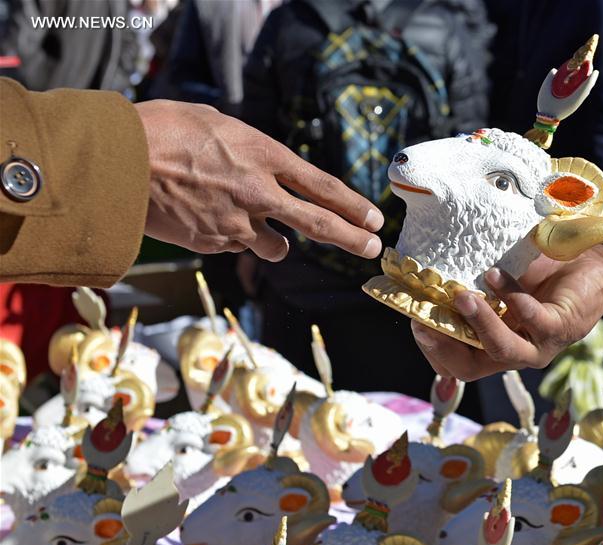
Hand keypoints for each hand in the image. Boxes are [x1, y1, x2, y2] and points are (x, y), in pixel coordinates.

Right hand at [135, 100, 382, 260]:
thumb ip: (249, 150)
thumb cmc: (161, 130)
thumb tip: (263, 168)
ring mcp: (236, 224)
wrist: (113, 163)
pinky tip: (205, 216)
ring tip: (255, 224)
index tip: (375, 219)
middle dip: (352, 239)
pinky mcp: (211, 244)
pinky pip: (233, 246)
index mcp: (263, 156)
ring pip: (275, 248)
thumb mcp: (216, 124)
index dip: (353, 206)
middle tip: (374, 248)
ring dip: (274, 242)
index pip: (323, 187)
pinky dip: (230, 237)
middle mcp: (258, 195)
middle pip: (319, 225)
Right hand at [410, 244, 602, 380]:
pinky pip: (533, 319)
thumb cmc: (542, 273)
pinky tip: (498, 275)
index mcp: (494, 346)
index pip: (455, 365)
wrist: (593, 264)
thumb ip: (469, 282)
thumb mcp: (498, 279)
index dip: (432, 350)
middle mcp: (515, 353)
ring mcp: (539, 345)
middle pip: (470, 368)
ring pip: (501, 349)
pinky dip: (513, 297)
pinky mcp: (561, 328)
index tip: (414, 319)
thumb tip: (425, 268)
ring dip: (479, 324)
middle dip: (444, 346)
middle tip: (424, 319)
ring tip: (462, 296)